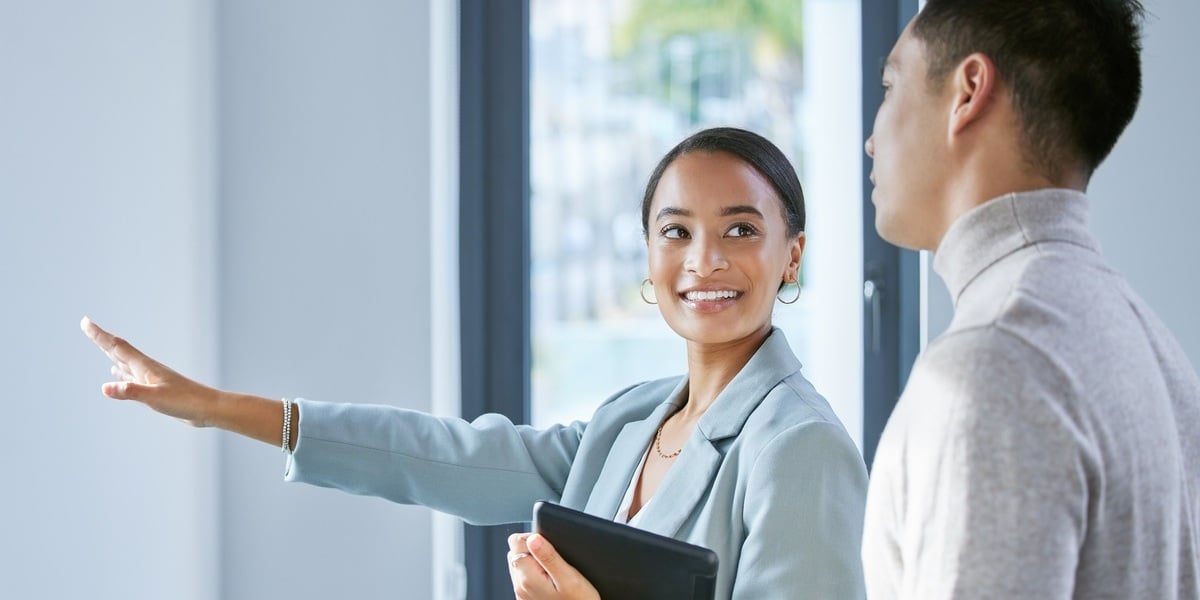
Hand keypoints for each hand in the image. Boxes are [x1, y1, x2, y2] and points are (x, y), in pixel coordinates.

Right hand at [80, 316, 219, 426]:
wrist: (207, 408)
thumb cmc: (185, 403)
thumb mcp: (155, 398)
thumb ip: (131, 392)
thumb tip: (105, 387)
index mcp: (144, 367)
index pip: (116, 347)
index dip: (99, 335)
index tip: (85, 321)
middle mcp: (146, 369)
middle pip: (119, 350)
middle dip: (101, 339)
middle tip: (87, 326)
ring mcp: (151, 378)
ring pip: (125, 361)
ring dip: (111, 353)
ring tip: (101, 345)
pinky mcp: (155, 388)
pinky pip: (132, 375)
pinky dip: (121, 371)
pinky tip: (117, 373)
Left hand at [507, 532, 599, 599]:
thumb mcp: (569, 577)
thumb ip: (549, 556)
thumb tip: (533, 538)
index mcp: (528, 577)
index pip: (515, 541)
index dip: (533, 537)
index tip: (548, 545)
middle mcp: (520, 586)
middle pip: (516, 552)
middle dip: (532, 549)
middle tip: (553, 559)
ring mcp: (522, 594)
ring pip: (520, 564)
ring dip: (534, 562)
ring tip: (554, 572)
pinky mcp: (527, 598)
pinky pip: (525, 577)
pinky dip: (535, 574)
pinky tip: (551, 581)